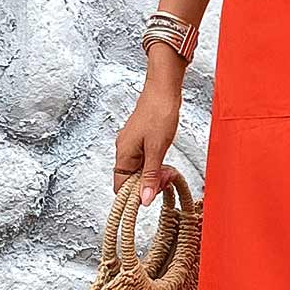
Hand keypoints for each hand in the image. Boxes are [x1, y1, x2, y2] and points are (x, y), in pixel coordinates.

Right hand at [113, 80, 182, 202]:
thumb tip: (144, 199)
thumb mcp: (157, 149)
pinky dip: (155, 165)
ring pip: (140, 171)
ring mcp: (132, 145)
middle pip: (131, 180)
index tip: (153, 194)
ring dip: (155, 175)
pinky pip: (145, 161)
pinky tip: (165, 163)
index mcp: (123, 154)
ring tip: (169, 170)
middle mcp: (124, 150)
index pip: (121, 186)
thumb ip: (150, 176)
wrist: (163, 90)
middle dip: (150, 183)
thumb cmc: (159, 113)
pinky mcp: (140, 140)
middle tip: (167, 178)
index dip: (136, 194)